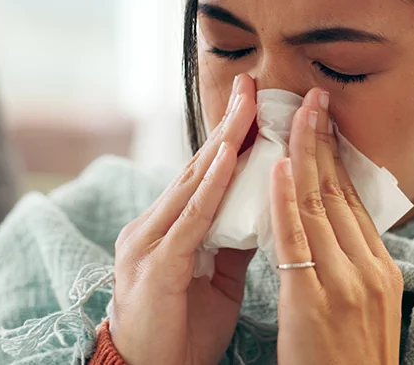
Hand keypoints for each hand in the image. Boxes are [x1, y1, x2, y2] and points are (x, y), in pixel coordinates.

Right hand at [110, 74, 257, 364]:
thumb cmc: (181, 330)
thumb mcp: (217, 277)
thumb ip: (234, 238)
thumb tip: (265, 206)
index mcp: (168, 227)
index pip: (204, 173)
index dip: (230, 137)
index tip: (255, 102)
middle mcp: (152, 225)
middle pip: (198, 166)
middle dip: (227, 124)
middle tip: (251, 84)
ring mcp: (149, 242)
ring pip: (193, 182)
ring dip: (223, 142)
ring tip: (247, 106)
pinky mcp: (155, 265)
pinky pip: (189, 218)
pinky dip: (211, 185)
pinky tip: (228, 157)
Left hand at [269, 88, 402, 364]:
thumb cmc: (350, 362)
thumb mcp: (365, 308)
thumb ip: (352, 267)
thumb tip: (334, 230)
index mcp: (381, 268)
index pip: (353, 200)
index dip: (336, 158)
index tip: (322, 122)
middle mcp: (369, 267)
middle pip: (340, 192)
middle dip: (323, 141)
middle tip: (312, 97)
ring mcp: (345, 282)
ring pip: (320, 205)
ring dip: (305, 154)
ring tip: (294, 113)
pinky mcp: (315, 300)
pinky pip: (298, 239)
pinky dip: (286, 198)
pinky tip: (279, 165)